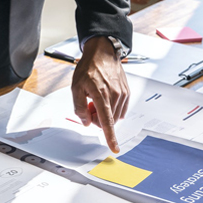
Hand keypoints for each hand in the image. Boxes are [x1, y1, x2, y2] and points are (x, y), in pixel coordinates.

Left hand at [72, 36, 129, 152]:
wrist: (103, 53)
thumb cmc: (89, 68)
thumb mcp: (76, 87)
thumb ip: (79, 108)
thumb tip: (86, 122)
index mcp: (101, 95)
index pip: (107, 122)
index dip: (110, 137)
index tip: (115, 148)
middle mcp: (115, 96)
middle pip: (107, 121)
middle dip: (97, 118)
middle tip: (89, 104)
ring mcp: (123, 94)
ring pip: (113, 116)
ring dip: (104, 113)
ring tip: (97, 98)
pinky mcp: (126, 93)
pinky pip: (119, 110)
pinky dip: (111, 108)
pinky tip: (105, 98)